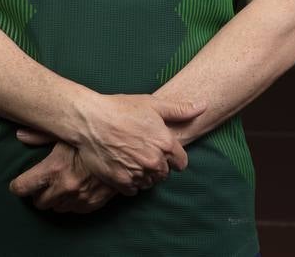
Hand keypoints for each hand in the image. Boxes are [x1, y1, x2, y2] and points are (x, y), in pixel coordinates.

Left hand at [8, 142, 119, 212]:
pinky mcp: (92, 204)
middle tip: (41, 184)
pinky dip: (71, 203)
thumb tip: (19, 135)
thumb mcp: (67, 132)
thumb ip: (40, 135)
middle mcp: (64, 187)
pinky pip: (73, 210)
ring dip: (54, 199)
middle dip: (37, 194)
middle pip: (38, 203)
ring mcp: (79, 198)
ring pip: (56, 208)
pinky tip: (74, 191)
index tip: (18, 184)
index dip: (17, 186)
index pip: (23, 187)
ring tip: (59, 186)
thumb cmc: (94, 136)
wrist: (126, 148)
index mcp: (54, 168)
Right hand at [71, 94, 204, 190]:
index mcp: (165, 144)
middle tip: (143, 151)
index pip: (181, 163)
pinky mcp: (121, 182)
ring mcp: (137, 173)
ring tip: (132, 158)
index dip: (173, 156)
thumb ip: (180, 109)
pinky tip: (122, 167)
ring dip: (144, 174)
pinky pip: (133, 190)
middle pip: (165, 174)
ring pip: (149, 182)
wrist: (90, 120)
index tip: (162, 150)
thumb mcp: (152, 104)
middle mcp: (154, 161)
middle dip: (158, 165)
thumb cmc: (120, 109)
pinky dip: (130, 182)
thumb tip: (203, 106)